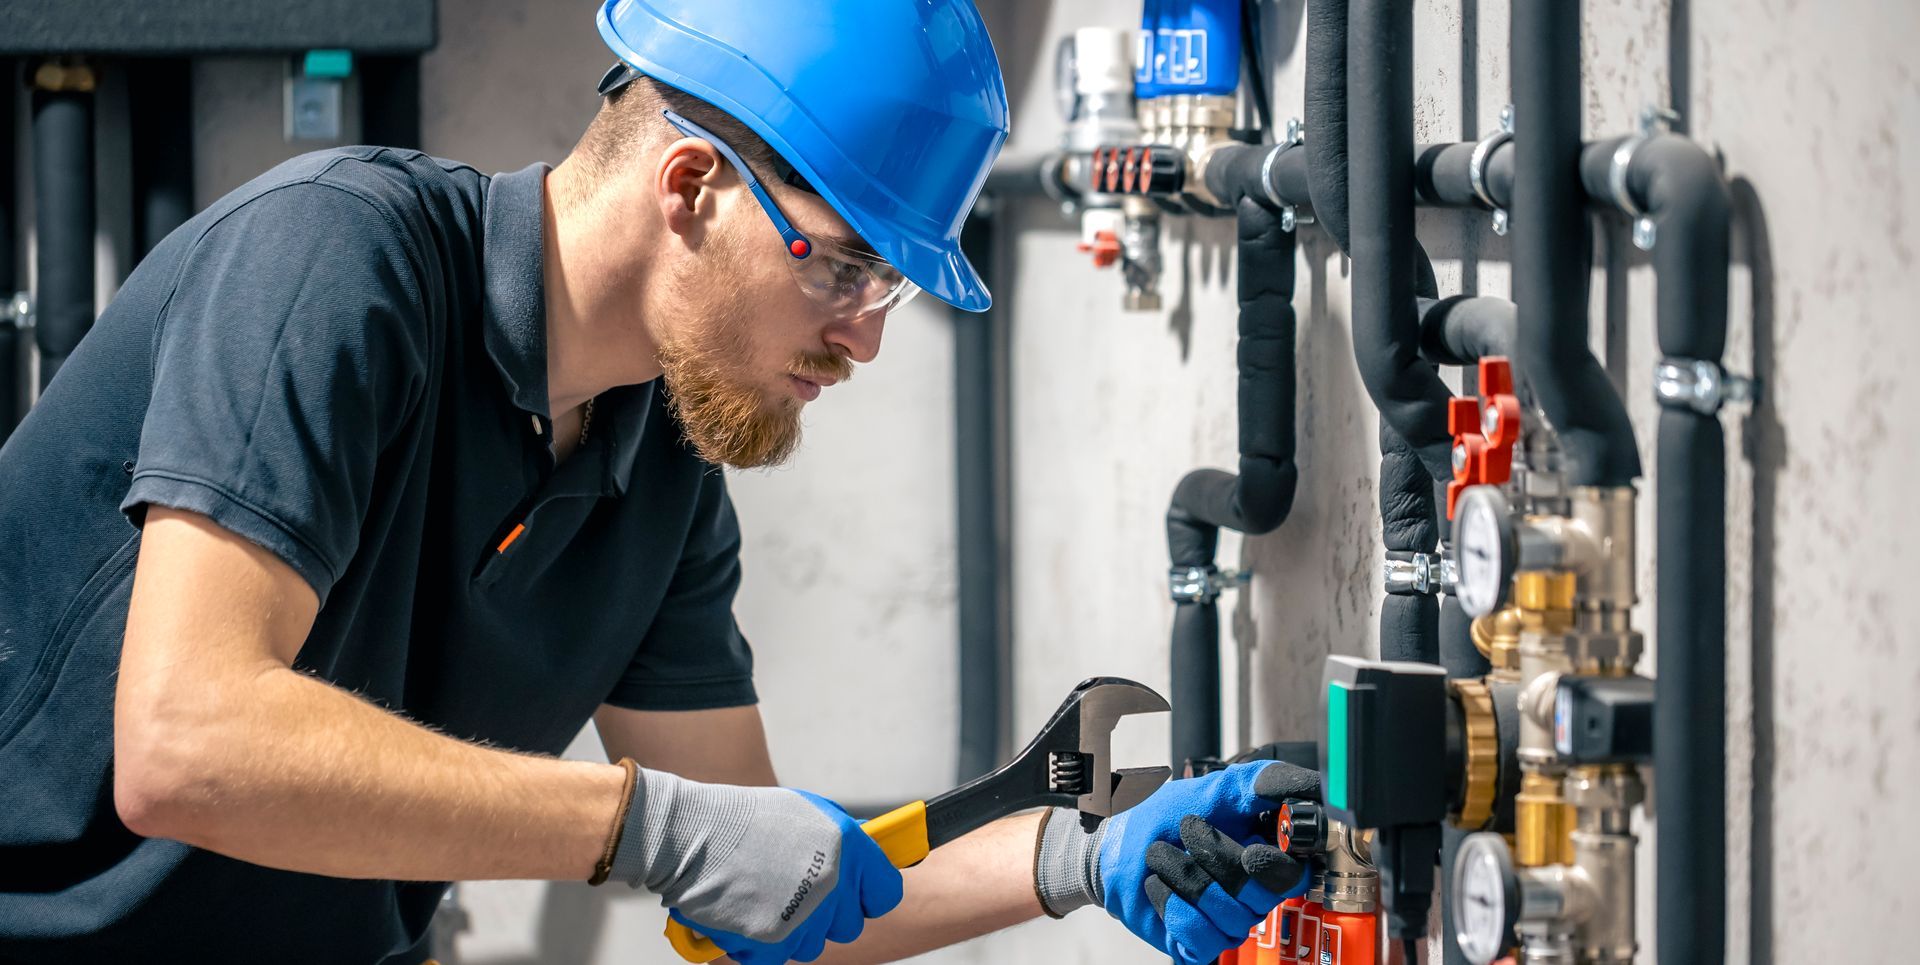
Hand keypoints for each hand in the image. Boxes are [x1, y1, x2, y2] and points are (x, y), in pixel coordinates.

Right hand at [612, 771, 902, 962]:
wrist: (693, 835)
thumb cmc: (744, 820)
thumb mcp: (806, 811)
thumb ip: (842, 836)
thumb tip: (868, 847)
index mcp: (847, 850)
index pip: (885, 893)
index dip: (869, 894)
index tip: (856, 893)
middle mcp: (832, 885)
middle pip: (849, 925)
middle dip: (828, 914)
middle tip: (800, 894)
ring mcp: (804, 917)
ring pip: (813, 944)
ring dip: (795, 929)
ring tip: (766, 898)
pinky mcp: (772, 943)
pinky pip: (779, 957)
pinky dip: (761, 944)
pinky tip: (747, 914)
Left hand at [1100, 760, 1317, 962]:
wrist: (1117, 848)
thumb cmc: (1164, 819)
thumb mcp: (1212, 790)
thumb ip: (1258, 783)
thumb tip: (1306, 785)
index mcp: (1266, 858)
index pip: (1297, 874)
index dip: (1276, 866)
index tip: (1251, 850)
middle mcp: (1253, 895)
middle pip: (1263, 895)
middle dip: (1217, 859)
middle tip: (1190, 833)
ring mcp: (1228, 923)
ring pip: (1230, 916)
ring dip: (1185, 876)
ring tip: (1163, 855)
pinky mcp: (1201, 945)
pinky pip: (1202, 937)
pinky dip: (1172, 905)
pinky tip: (1159, 886)